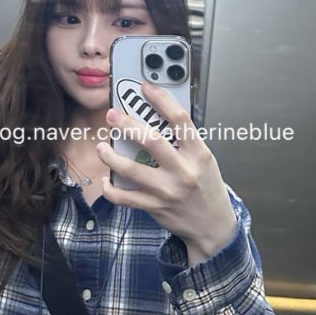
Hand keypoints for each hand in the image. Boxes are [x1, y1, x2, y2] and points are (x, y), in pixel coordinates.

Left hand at [97, 84, 236, 264]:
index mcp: (198, 154)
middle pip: (151, 140)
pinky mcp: (154, 207)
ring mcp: (167, 191)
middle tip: (113, 116)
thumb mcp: (205, 161)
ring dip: (110, 156)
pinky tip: (107, 179)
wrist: (213, 226)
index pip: (179, 120)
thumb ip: (185, 142)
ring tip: (102, 147)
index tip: (145, 88)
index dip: (161, 100)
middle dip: (127, 124)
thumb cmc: (208, 189)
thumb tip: (157, 119)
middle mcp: (183, 171)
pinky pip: (124, 197)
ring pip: (131, 169)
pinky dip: (111, 188)